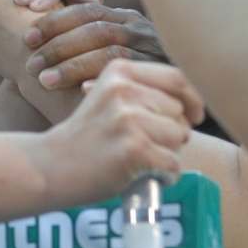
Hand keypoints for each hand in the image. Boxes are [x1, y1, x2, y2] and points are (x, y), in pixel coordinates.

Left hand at [24, 4, 166, 89]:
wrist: (190, 94)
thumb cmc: (141, 77)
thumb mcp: (120, 51)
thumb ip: (93, 44)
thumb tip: (45, 45)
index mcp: (126, 19)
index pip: (87, 12)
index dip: (54, 22)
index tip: (27, 37)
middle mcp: (140, 30)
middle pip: (94, 29)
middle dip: (58, 45)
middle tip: (31, 65)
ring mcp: (154, 51)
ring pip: (108, 51)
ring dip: (72, 65)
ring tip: (45, 81)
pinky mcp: (166, 75)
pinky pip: (130, 75)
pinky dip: (103, 80)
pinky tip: (81, 91)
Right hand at [36, 60, 204, 199]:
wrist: (50, 166)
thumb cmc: (87, 136)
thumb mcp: (109, 97)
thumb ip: (145, 92)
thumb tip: (197, 100)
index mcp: (120, 71)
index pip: (178, 77)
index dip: (194, 99)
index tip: (196, 116)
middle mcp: (124, 90)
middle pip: (180, 112)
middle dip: (172, 133)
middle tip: (143, 146)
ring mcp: (129, 119)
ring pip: (179, 137)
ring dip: (167, 155)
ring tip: (140, 160)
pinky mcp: (134, 149)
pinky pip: (172, 164)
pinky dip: (164, 176)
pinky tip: (142, 176)